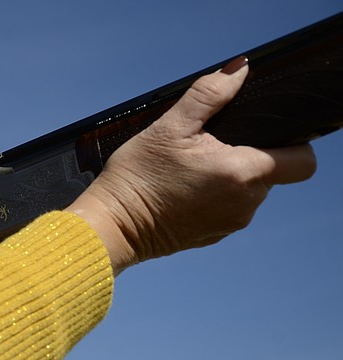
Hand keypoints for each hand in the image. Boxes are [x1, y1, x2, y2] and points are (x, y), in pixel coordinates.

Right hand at [70, 57, 316, 273]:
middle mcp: (245, 203)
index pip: (302, 161)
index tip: (259, 134)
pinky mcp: (214, 235)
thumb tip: (239, 69)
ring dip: (231, 177)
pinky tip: (184, 190)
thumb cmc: (137, 176)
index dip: (291, 143)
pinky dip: (214, 197)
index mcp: (242, 172)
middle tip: (207, 148)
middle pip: (272, 172)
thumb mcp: (170, 126)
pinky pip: (229, 209)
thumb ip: (209, 94)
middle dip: (249, 156)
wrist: (112, 225)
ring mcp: (231, 223)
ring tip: (191, 170)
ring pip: (250, 191)